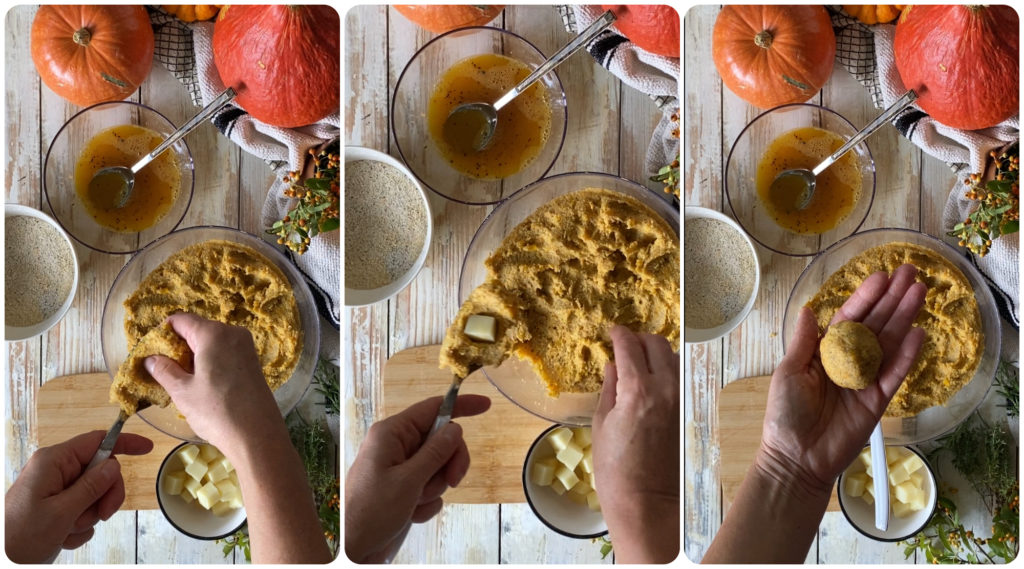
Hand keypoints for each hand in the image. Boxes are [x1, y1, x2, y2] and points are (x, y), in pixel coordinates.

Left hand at [5, 431, 152, 562]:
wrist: (2, 561)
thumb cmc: (20, 535)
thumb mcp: (61, 512)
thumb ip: (91, 487)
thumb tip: (115, 466)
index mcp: (54, 462)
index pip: (97, 441)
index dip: (124, 442)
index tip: (147, 448)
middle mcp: (56, 471)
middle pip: (101, 472)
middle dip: (105, 495)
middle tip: (103, 516)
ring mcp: (56, 489)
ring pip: (95, 495)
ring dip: (89, 516)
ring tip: (68, 530)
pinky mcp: (57, 507)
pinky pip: (83, 511)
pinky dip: (79, 527)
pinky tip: (62, 537)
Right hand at [144, 312, 278, 450]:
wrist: (257, 435)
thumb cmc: (217, 411)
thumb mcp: (182, 391)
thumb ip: (163, 370)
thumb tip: (150, 358)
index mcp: (214, 334)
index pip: (181, 320)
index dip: (163, 333)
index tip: (152, 352)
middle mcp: (233, 333)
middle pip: (197, 329)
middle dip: (178, 346)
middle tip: (165, 370)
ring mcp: (246, 347)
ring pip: (211, 342)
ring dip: (194, 356)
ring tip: (183, 381)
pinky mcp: (252, 362)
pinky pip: (224, 352)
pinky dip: (210, 361)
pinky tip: (203, 384)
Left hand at [345, 394, 490, 562]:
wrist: (353, 549)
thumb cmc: (371, 511)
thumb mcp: (408, 480)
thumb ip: (435, 452)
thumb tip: (455, 428)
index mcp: (392, 434)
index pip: (433, 409)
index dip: (461, 405)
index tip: (486, 405)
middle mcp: (396, 446)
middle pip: (441, 441)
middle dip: (449, 462)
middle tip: (453, 481)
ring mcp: (401, 468)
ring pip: (438, 466)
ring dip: (434, 487)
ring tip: (415, 502)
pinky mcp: (404, 489)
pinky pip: (430, 487)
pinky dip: (426, 502)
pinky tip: (411, 514)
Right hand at [592, 326, 678, 562]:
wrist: (648, 503)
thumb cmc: (616, 470)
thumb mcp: (602, 424)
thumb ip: (610, 388)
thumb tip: (613, 366)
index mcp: (638, 390)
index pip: (629, 345)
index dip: (618, 334)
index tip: (611, 332)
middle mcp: (666, 388)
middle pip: (657, 343)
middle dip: (639, 338)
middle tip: (625, 345)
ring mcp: (682, 400)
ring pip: (673, 357)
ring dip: (656, 352)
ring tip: (640, 362)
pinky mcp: (690, 412)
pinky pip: (681, 378)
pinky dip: (668, 371)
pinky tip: (655, 381)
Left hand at [757, 263, 926, 496]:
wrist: (797, 457)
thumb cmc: (785, 414)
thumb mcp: (789, 371)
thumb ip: (804, 341)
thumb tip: (807, 309)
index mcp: (825, 352)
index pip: (849, 318)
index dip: (865, 297)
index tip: (881, 276)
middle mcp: (848, 361)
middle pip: (874, 324)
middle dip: (892, 299)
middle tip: (911, 273)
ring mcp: (865, 380)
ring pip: (889, 343)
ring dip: (904, 318)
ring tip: (919, 293)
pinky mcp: (878, 400)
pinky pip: (894, 374)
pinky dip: (906, 355)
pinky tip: (918, 333)